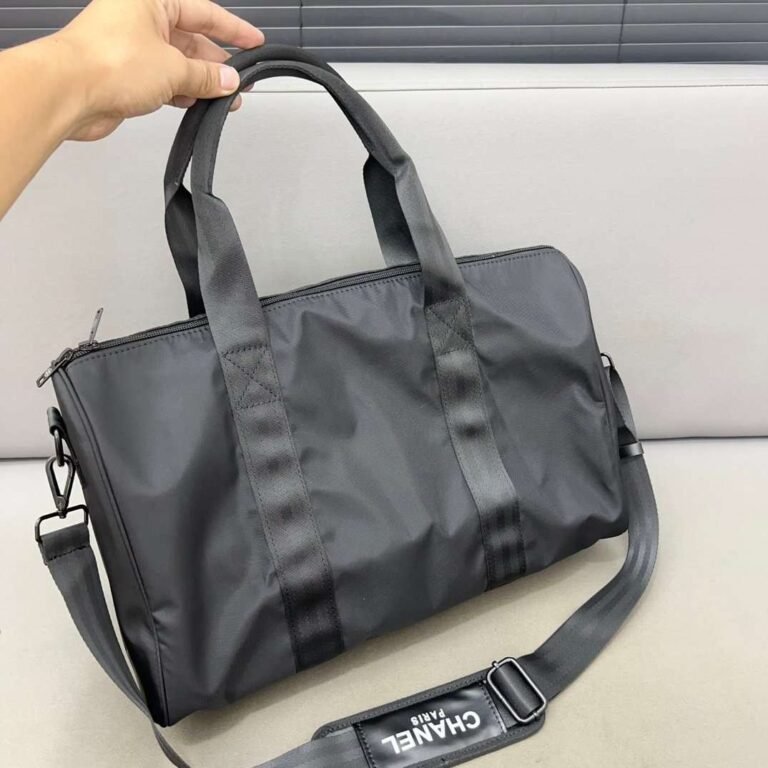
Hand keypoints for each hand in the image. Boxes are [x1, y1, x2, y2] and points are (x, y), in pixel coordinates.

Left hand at [51, 0, 264, 140]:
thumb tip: (229, 80)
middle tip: (242, 81)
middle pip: (190, 38)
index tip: (255, 43)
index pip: (204, 12)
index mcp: (151, 0)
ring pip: (177, 62)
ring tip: (226, 99)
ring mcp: (131, 47)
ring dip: (202, 81)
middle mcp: (140, 18)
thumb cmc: (110, 63)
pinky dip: (182, 92)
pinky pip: (162, 80)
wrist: (69, 92)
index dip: (233, 29)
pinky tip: (198, 104)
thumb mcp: (173, 68)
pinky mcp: (124, 74)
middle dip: (218, 62)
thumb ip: (206, 76)